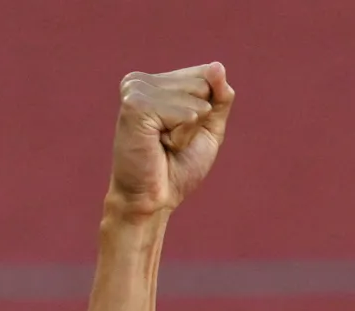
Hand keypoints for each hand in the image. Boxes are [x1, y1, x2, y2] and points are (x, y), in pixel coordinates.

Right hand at [107, 63, 234, 219]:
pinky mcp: (135, 105)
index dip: (207, 111)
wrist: (154, 199)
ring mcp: (135, 89)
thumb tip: (218, 66)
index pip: (205, 75)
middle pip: (203, 85)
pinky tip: (159, 145)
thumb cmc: (178, 167)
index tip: (181, 132)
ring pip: (196, 101)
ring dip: (188, 132)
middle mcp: (140, 80)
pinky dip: (182, 137)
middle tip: (171, 142)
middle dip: (198, 121)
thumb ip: (219, 97)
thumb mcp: (208, 128)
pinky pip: (186, 114)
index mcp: (154, 82)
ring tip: (164, 144)